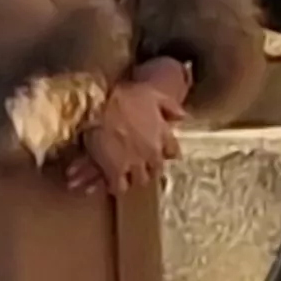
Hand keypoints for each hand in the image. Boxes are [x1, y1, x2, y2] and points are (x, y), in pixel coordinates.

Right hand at [65, 76, 184, 195]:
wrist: (98, 104)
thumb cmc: (124, 96)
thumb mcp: (152, 94)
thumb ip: (170, 106)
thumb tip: (182, 117)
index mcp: (162, 134)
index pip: (173, 152)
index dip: (166, 153)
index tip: (160, 153)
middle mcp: (152, 152)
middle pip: (156, 169)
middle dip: (149, 168)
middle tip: (140, 165)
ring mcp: (135, 163)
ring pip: (140, 180)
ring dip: (134, 177)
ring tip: (125, 175)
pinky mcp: (115, 171)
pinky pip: (120, 187)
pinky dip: (116, 186)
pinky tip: (111, 183)